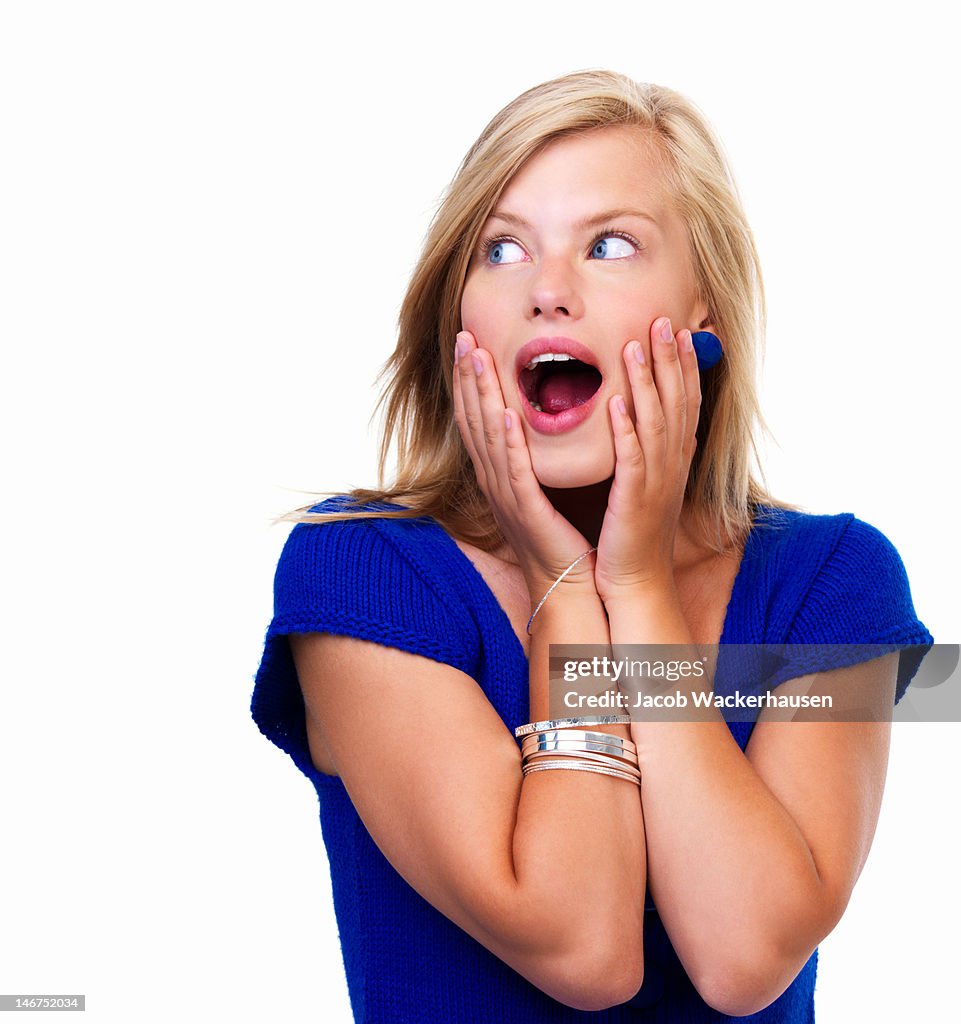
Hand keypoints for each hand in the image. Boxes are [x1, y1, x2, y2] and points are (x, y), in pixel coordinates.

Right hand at [451, 330, 597, 597]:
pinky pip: (515, 471)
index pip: (477, 416)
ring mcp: (506, 495)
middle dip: (468, 376)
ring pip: (488, 437)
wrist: (567, 581)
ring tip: (477, 360)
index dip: (469, 379)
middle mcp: (494, 479)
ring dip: (481, 396)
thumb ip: (537, 451)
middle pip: (473, 419)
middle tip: (464, 336)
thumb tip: (537, 415)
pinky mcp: (525, 511)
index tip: (469, 341)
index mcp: (499, 471)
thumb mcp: (543, 483)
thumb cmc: (562, 533)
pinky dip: (508, 443)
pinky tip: (506, 415)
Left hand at [594, 316, 701, 601]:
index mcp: (674, 458)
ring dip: (647, 383)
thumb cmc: (633, 529)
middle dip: (670, 360)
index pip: (684, 402)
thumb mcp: (645, 481)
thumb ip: (644, 447)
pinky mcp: (634, 501)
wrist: (636, 579)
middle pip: (676, 402)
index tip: (678, 330)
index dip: (683, 365)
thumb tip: (636, 414)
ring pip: (656, 423)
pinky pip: (631, 460)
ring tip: (636, 346)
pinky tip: (616, 405)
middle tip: (663, 320)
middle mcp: (672, 464)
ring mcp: (656, 482)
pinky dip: (626, 431)